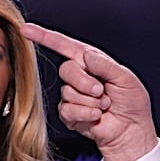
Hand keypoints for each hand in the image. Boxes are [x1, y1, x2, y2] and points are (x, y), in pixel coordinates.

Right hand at [21, 23, 157, 160]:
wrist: (131, 130)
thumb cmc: (132, 103)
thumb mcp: (126, 78)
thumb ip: (106, 65)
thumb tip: (86, 56)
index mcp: (91, 61)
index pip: (65, 46)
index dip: (45, 37)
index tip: (27, 30)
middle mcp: (80, 76)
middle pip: (66, 70)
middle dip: (85, 82)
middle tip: (101, 91)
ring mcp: (73, 95)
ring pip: (68, 92)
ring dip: (91, 101)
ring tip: (104, 105)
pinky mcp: (69, 114)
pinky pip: (68, 110)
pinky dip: (86, 113)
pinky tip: (97, 116)